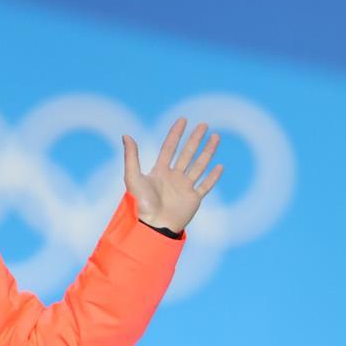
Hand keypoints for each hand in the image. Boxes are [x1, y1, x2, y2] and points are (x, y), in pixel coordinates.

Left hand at [121, 118, 223, 232]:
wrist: (152, 225)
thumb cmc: (140, 203)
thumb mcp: (133, 177)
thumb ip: (131, 157)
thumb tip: (126, 135)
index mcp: (159, 172)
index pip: (169, 148)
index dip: (176, 134)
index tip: (183, 120)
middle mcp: (173, 178)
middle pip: (187, 154)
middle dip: (195, 139)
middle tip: (204, 125)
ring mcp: (184, 188)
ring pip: (199, 166)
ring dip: (208, 152)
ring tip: (216, 137)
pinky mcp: (193, 200)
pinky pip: (205, 186)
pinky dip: (213, 177)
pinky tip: (219, 166)